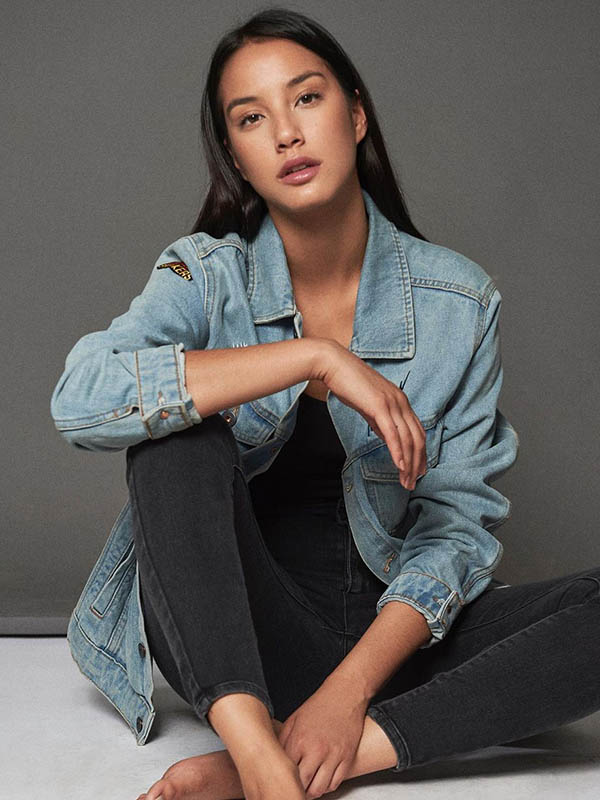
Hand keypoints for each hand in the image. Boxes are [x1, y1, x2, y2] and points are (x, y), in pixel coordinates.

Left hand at [277, 678, 368, 797]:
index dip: (282, 778)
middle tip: (294, 787)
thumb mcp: (294, 719)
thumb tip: (275, 758)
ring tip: (307, 786)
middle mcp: (317, 750)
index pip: (286, 771)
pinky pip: (335, 784)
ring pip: (319, 789)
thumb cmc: (320, 705)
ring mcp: (334, 755)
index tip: (281, 780)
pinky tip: (321, 780)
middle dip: (296, 788)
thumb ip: (283, 740)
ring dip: (311, 792)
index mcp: (299, 740)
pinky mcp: (347, 758)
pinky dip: (327, 787)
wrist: (345, 694)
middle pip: (302, 784)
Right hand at [317, 340, 426, 488]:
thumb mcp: (369, 404)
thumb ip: (380, 420)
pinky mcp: (380, 406)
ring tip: (406, 481)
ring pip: (408, 439)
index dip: (420, 454)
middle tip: (413, 482)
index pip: (418, 432)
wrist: (334, 364)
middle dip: (418, 463)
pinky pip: (393, 434)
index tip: (417, 471)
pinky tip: (399, 466)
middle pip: (418, 438)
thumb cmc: (348, 383)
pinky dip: (398, 452)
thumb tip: (387, 436)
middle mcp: (401, 402)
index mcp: (400, 401)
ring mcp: (392, 403)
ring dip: (409, 463)